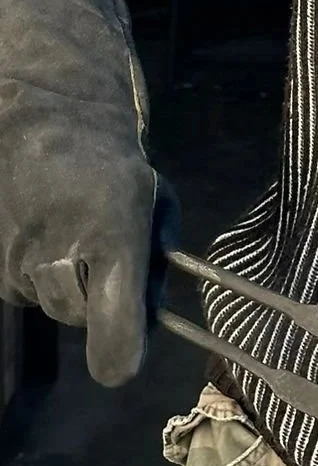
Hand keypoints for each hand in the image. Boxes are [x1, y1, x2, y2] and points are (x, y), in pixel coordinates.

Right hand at [0, 0, 175, 384]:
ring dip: (64, 280)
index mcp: (111, 240)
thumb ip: (156, 258)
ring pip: (48, 303)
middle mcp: (56, 259)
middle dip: (97, 297)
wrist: (40, 111)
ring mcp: (13, 262)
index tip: (125, 354)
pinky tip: (41, 229)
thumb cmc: (108, 157)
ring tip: (68, 230)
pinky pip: (20, 287)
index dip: (121, 353)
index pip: (113, 339)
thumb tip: (153, 312)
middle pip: (80, 319)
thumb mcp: (149, 200)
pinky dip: (34, 268)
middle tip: (101, 252)